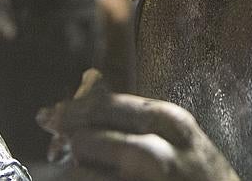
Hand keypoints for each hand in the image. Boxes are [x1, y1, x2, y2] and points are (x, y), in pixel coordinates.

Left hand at [39, 79, 237, 180]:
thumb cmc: (202, 178)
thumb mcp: (181, 139)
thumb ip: (138, 117)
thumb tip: (87, 82)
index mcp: (168, 121)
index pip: (105, 103)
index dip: (71, 109)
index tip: (49, 115)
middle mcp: (155, 151)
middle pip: (86, 138)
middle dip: (70, 146)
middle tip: (58, 149)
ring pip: (81, 174)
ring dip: (78, 175)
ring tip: (95, 175)